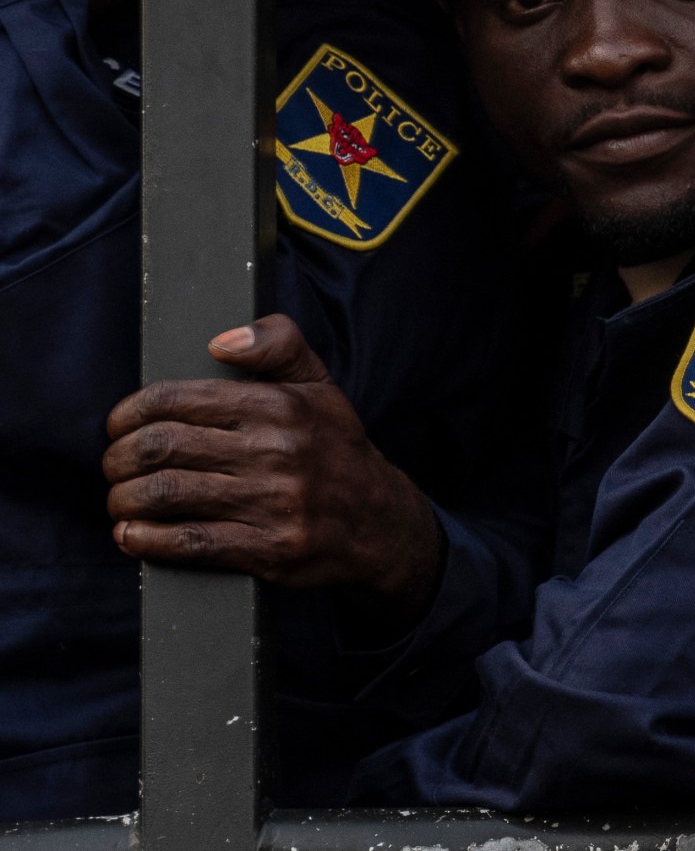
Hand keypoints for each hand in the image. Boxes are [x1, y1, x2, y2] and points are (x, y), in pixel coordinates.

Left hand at [102, 314, 444, 606]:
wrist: (382, 522)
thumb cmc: (336, 450)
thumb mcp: (320, 385)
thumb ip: (279, 344)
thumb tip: (222, 341)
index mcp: (280, 406)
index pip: (178, 399)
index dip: (130, 411)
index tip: (118, 425)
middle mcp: (277, 452)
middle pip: (161, 447)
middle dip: (119, 458)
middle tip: (114, 465)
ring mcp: (274, 503)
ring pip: (166, 495)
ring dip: (124, 500)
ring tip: (121, 500)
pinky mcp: (271, 550)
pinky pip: (189, 542)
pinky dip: (145, 540)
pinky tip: (132, 535)